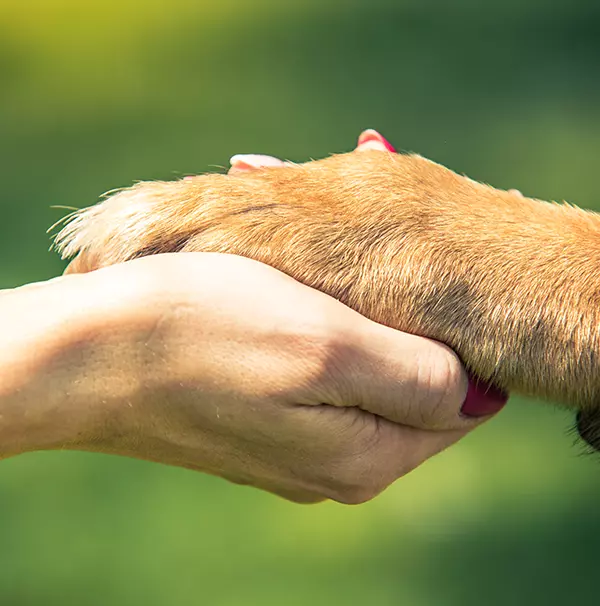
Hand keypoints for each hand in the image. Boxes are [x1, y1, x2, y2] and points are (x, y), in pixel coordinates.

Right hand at [22, 252, 503, 503]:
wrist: (89, 353)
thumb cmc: (205, 333)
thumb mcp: (326, 349)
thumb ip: (417, 377)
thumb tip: (479, 395)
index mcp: (365, 457)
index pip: (460, 405)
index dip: (463, 339)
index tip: (442, 275)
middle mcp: (337, 465)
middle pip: (412, 389)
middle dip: (408, 322)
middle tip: (382, 255)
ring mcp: (297, 447)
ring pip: (366, 376)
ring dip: (363, 319)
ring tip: (335, 266)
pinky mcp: (264, 422)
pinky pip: (323, 377)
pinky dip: (326, 331)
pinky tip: (298, 293)